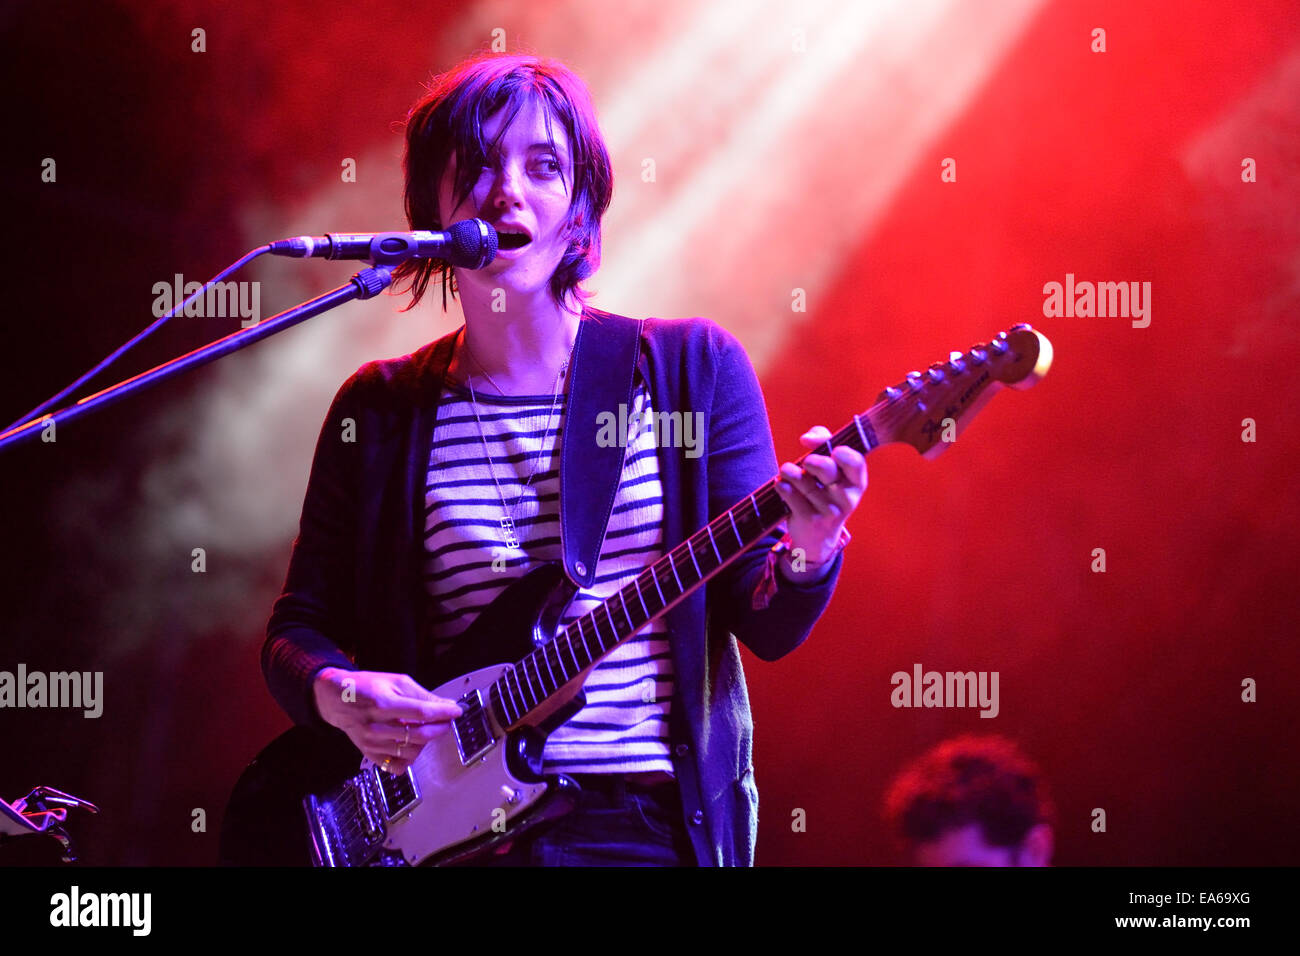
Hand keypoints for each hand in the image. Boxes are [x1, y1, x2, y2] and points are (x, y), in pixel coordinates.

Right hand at [312, 668, 462, 774]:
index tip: (456, 710)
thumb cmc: (367, 687)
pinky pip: (397, 765)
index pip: (421, 712)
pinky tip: (411, 744)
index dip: (443, 712)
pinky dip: (410, 758)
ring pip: (411, 751)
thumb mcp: (395, 681)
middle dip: (440, 728)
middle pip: (419, 734)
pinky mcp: (370, 754)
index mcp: (382, 703)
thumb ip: (422, 695)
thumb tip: (446, 705)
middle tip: (447, 720)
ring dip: (427, 742)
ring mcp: (372, 743)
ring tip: (427, 729)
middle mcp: (376, 725)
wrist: (337, 699)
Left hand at [773, 426, 867, 572]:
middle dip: (811, 460)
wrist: (818, 537)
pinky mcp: (810, 520)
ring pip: (802, 479)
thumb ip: (824, 443)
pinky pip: (789, 493)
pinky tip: (782, 486)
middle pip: (826, 468)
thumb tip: (807, 438)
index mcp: (857, 483)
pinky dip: (781, 485)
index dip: (843, 453)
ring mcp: (828, 512)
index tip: (833, 450)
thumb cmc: (824, 492)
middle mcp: (847, 498)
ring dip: (790, 471)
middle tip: (807, 462)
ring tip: (788, 472)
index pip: (856, 463)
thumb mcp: (833, 470)